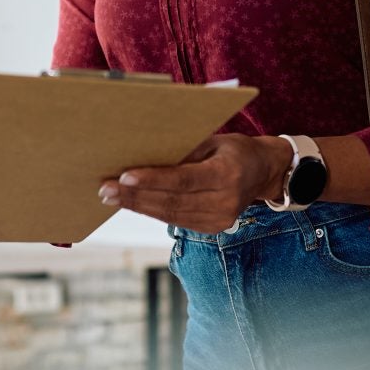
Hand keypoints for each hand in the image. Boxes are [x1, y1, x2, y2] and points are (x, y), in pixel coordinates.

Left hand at [98, 135, 289, 232]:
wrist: (264, 173)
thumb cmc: (234, 149)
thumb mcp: (213, 140)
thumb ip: (184, 151)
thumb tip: (144, 155)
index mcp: (227, 175)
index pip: (183, 180)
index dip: (152, 179)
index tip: (124, 176)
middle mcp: (224, 202)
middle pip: (171, 201)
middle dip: (135, 195)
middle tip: (106, 189)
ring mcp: (219, 219)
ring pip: (170, 214)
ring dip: (138, 205)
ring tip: (112, 196)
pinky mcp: (212, 228)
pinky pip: (176, 220)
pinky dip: (152, 211)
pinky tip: (133, 202)